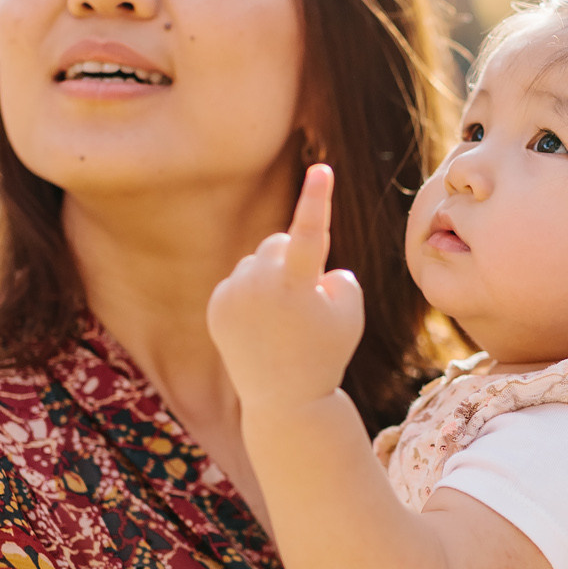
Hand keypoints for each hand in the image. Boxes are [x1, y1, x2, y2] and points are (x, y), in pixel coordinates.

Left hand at [205, 164, 364, 409]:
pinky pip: (239, 280)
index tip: (321, 169)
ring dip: (271, 277)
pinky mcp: (217, 305)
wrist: (285, 400)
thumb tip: (311, 266)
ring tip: (280, 320)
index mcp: (297, 285)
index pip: (310, 232)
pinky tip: (260, 326)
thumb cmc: (326, 352)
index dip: (318, 199)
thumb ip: (338, 276)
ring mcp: (233, 294)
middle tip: (305, 300)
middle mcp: (259, 284)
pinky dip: (251, 294)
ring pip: (257, 261)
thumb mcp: (350, 313)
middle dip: (291, 259)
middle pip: (278, 242)